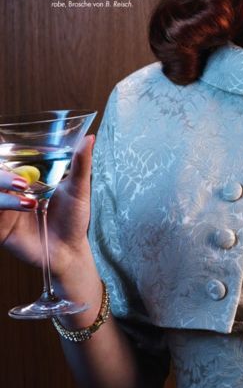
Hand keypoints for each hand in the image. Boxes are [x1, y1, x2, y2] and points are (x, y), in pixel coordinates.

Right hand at [0, 135, 94, 276]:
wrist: (70, 250)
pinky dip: (2, 208)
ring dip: (4, 195)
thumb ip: (80, 163)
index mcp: (24, 177)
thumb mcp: (79, 189)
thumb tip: (90, 137)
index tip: (5, 145)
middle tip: (23, 182)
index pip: (6, 160)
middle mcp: (10, 191)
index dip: (5, 153)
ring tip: (30, 202)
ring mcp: (3, 209)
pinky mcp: (0, 229)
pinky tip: (19, 209)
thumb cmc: (73, 217)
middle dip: (2, 176)